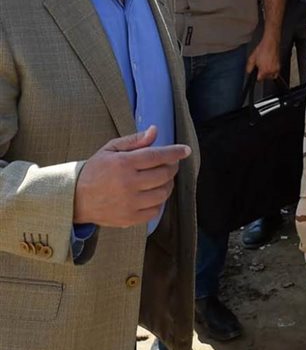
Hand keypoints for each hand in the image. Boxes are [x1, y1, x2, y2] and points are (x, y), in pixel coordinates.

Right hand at [74, 126, 190, 227]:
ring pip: (163, 193)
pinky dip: (159, 202)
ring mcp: (129, 203)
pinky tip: (152, 195)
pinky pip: (155, 211)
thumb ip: (134, 141)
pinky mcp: (129, 218)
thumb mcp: (110, 150)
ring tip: (161, 179)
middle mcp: (128, 184)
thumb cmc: (95, 171)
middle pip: (164, 175)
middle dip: (172, 168)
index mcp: (123, 164)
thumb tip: (155, 131)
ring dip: (167, 185)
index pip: (157, 156)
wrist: (74, 199)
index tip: (185, 150)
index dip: (174, 152)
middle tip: (169, 165)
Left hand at [246, 37, 281, 82]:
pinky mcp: (279, 65)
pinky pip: (276, 72)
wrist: (270, 43)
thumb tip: (249, 71)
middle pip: (266, 77)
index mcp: (264, 70)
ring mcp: (276, 68)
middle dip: (262, 74)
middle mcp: (271, 71)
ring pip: (271, 76)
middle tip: (260, 68)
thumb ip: (249, 67)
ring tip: (265, 66)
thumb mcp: (252, 58)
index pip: (260, 79)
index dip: (257, 76)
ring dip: (268, 73)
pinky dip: (273, 71)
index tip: (257, 74)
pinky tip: (270, 66)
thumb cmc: (262, 49)